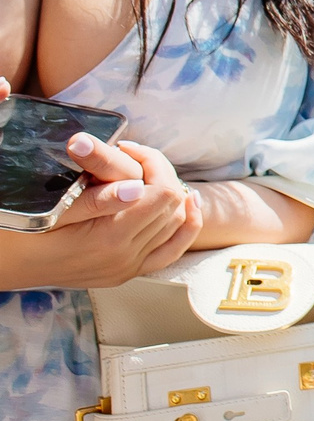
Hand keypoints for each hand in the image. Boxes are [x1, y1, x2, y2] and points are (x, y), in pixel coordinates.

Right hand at [26, 135, 201, 287]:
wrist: (3, 264)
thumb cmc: (20, 232)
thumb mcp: (53, 209)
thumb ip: (97, 198)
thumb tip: (136, 186)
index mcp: (110, 238)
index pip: (162, 191)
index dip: (153, 162)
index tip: (129, 147)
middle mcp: (125, 257)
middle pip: (173, 205)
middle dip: (161, 174)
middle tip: (136, 156)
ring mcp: (127, 269)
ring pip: (176, 225)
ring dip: (172, 195)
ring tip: (153, 173)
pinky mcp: (124, 274)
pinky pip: (170, 251)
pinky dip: (184, 227)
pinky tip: (187, 204)